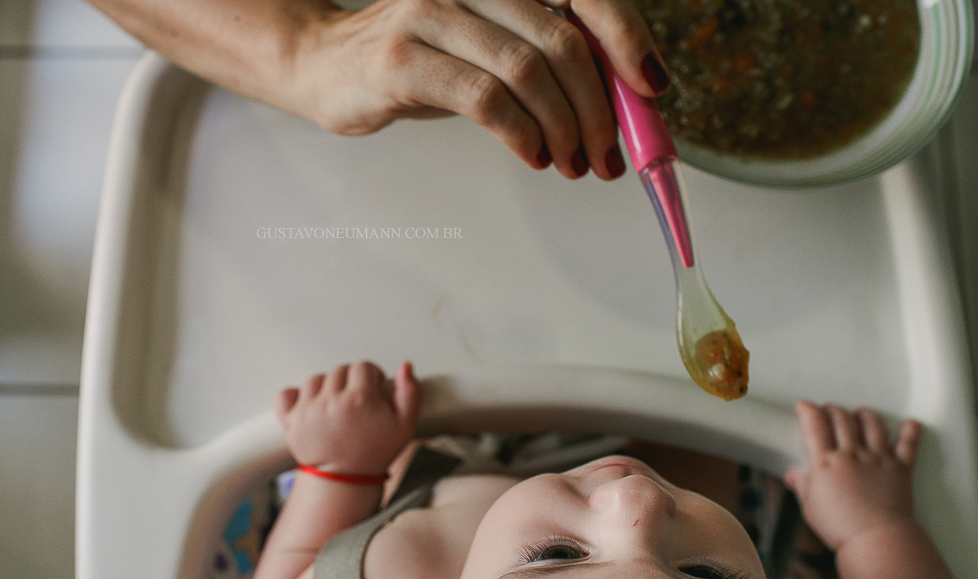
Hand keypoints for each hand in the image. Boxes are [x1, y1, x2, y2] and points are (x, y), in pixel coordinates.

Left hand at [275, 361, 420, 474]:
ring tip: (335, 403)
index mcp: (359, 399)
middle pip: (339, 371)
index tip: (372, 388)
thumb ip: (410, 392)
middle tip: (356, 400)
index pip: (363, 367)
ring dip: (326, 387)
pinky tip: (309, 404)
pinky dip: (294, 396)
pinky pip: (285, 394)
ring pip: (316, 380)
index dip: (371, 376)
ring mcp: (308, 410)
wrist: (345, 480)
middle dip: (350, 381)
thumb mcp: (405, 425)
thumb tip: (405, 366)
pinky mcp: (291, 421)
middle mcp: (331, 401)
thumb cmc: (375, 453)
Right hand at [290, 0, 668, 178]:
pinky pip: (485, 99)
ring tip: (571, 164)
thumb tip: (624, 102)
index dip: (628, 37)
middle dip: (599, 110)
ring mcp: (433, 13)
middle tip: (606, 157)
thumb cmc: (419, 61)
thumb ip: (548, 63)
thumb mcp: (490, 50)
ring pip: (528, 72)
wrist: (325, 64)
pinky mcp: (403, 58)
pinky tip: (533, 157)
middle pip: (564, 41)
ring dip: (564, 130)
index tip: (652, 88)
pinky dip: (522, 136)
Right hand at [784, 401, 921, 551]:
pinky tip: (911, 424)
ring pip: (872, 425)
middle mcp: (852, 455)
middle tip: (828, 409)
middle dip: (832, 409)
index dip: (807, 410)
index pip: (814, 425)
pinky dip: (911, 432)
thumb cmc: (841, 527)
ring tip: (861, 412)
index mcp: (826, 463)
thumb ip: (803, 486)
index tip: (804, 406)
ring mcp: (877, 459)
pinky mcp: (900, 469)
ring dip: (865, 414)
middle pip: (842, 419)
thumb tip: (795, 476)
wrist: (875, 540)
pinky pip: (908, 445)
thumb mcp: (810, 507)